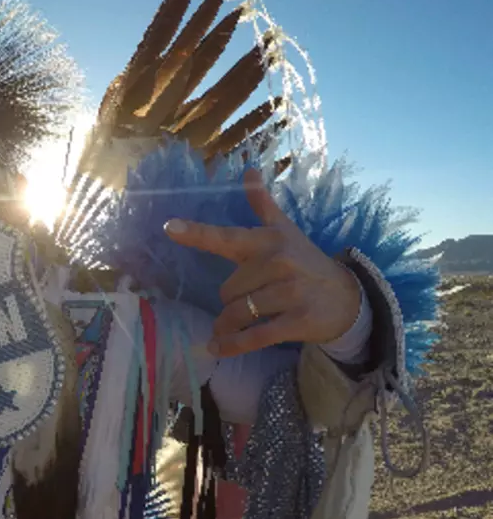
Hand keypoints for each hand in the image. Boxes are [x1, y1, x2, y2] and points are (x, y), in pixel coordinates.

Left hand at [165, 168, 360, 357]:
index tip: (169, 227)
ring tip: (227, 329)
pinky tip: (218, 348)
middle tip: (248, 300)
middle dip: (230, 300)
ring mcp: (289, 293)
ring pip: (237, 314)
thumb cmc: (306, 263)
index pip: (226, 237)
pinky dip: (233, 345)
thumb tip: (249, 170)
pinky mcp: (297, 321)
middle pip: (227, 291)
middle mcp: (278, 263)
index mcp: (268, 242)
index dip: (197, 233)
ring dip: (227, 326)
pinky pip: (254, 337)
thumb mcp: (285, 232)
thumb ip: (263, 206)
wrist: (348, 299)